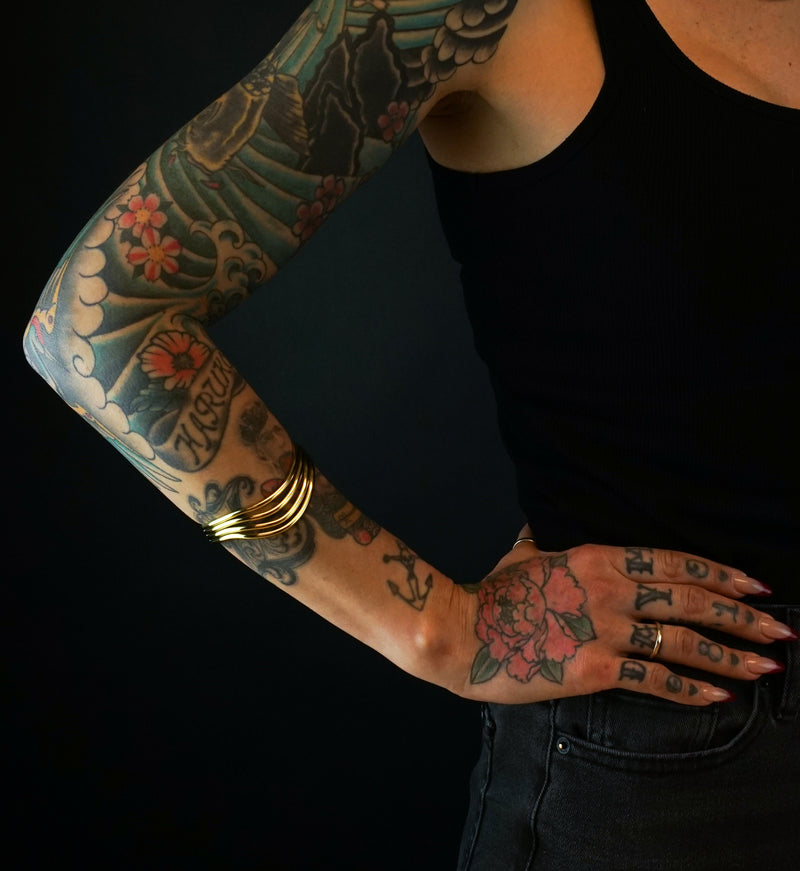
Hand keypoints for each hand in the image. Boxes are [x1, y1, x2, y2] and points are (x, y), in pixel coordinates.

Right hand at [456, 530, 795, 704]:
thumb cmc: (491, 592)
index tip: (754, 583)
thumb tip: (542, 519)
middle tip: (777, 628)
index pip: (672, 562)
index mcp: (597, 557)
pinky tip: (718, 697)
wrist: (463, 630)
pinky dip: (690, 689)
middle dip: (741, 614)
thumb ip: (544, 537)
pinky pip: (653, 680)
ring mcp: (604, 629)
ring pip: (682, 640)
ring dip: (729, 654)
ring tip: (765, 665)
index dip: (718, 573)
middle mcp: (610, 590)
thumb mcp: (522, 551)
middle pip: (690, 599)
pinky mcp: (594, 668)